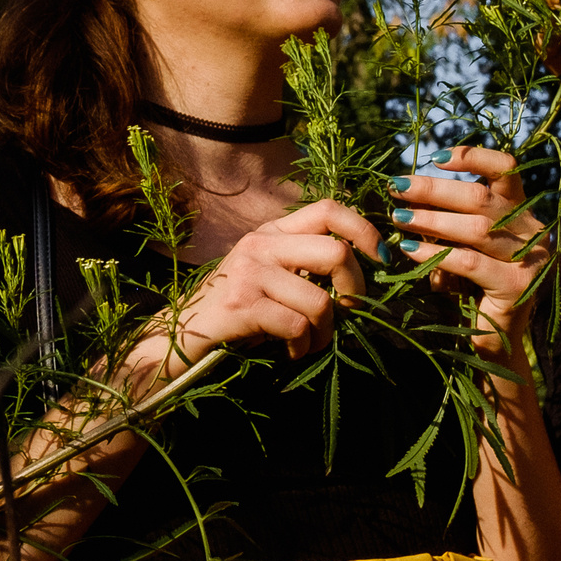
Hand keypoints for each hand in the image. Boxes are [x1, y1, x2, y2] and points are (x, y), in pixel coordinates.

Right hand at [165, 199, 380, 364]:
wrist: (180, 335)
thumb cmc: (234, 310)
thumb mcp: (267, 275)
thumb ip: (303, 265)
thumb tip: (358, 276)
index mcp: (271, 231)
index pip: (329, 208)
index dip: (365, 230)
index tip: (380, 259)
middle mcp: (260, 243)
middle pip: (336, 252)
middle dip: (354, 290)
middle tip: (345, 313)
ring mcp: (249, 272)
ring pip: (320, 301)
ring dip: (326, 333)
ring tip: (311, 343)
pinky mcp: (241, 304)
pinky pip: (297, 327)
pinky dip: (302, 348)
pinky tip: (290, 352)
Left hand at [388, 147, 549, 353]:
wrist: (492, 342)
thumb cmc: (471, 287)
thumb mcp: (463, 245)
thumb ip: (450, 218)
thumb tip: (407, 189)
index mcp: (522, 212)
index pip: (507, 169)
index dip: (473, 157)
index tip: (434, 157)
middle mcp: (533, 230)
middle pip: (482, 197)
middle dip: (434, 189)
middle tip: (397, 187)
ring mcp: (531, 259)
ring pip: (476, 228)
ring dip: (431, 220)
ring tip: (398, 217)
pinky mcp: (519, 286)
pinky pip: (470, 262)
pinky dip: (436, 254)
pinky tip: (409, 250)